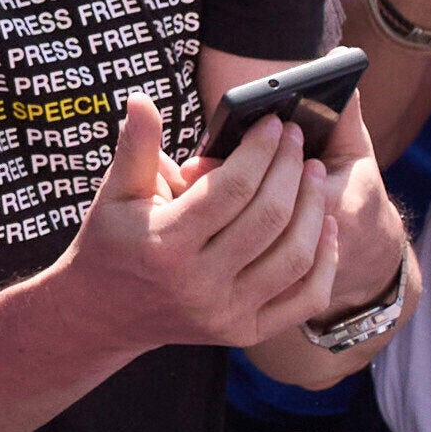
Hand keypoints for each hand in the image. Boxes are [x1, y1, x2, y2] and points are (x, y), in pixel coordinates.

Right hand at [46, 92, 334, 354]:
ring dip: (314, 209)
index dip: (259, 151)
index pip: (231, 189)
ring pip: (295, 257)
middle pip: (268, 219)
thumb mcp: (115, 192)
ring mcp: (225, 313)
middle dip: (289, 170)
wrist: (102, 314)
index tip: (272, 124)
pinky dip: (324, 261)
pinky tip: (327, 226)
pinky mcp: (244, 332)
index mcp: (166, 244)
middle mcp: (198, 283)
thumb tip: (142, 99)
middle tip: (295, 140)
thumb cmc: (112, 241)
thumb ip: (135, 146)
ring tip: (313, 174)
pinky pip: (304, 298)